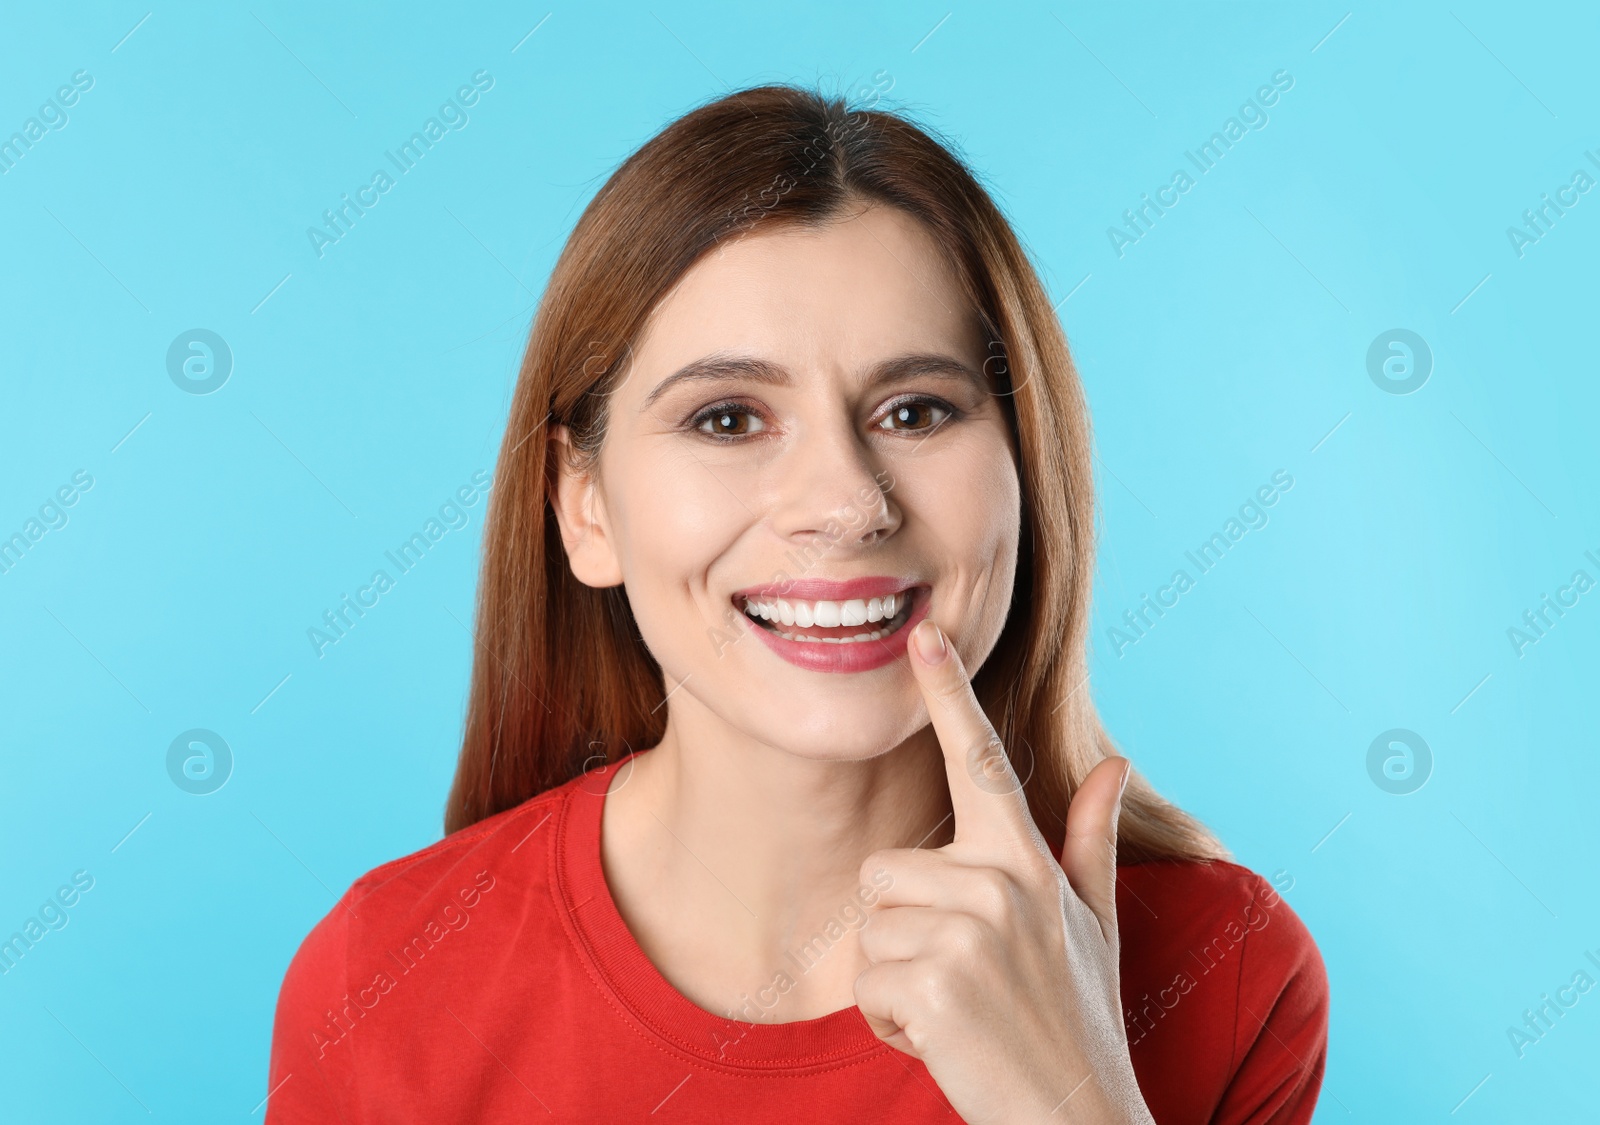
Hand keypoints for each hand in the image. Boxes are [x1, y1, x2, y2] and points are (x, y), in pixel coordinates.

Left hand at [852, 620, 1153, 1124]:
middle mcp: (1002, 882)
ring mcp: (969, 930)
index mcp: (1030, 861)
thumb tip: (1115, 764)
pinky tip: (944, 1039)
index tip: (923, 635)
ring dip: (896, 978)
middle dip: (905, 931)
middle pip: (885, 871)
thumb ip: (1090, 840)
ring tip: (958, 1008)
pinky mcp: (934, 981)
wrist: (1079, 1120)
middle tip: (965, 980)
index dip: (950, 693)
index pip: (982, 763)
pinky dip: (890, 1019)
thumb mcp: (1095, 926)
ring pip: (869, 926)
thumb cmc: (1078, 1020)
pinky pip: (866, 983)